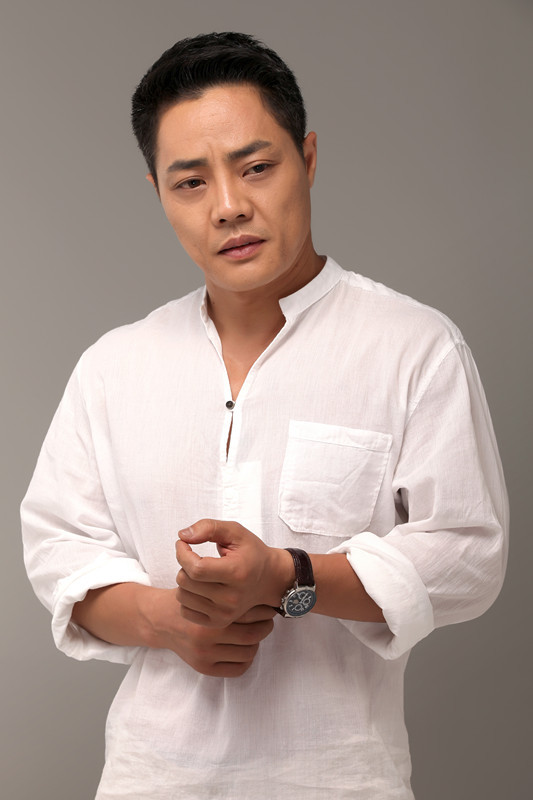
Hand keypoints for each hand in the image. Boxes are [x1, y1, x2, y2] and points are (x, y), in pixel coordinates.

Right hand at [146, 588, 275, 677]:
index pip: (248, 613)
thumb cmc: (189, 600)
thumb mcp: (205, 589)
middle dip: (265, 626)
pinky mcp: (203, 668)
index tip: (268, 606)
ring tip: (256, 632)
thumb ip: (229, 593)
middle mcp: (205, 636)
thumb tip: (262, 596)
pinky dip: (246, 659)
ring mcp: (204, 654)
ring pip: (248, 653)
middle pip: (252, 635)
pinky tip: (244, 647)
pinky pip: (238, 669)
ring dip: (257, 642)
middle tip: (268, 619)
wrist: (162, 620)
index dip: (264, 609)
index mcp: (208, 613)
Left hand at [176, 519, 293, 626]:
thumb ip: (209, 528)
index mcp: (236, 573)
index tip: (182, 543)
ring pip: (182, 596)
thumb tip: (182, 536)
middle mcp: (231, 597)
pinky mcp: (218, 622)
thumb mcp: (235, 532)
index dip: (182, 553)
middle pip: (186, 582)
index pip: (196, 568)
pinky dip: (187, 597)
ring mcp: (225, 613)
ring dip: (184, 581)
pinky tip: (198, 588)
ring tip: (198, 573)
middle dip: (183, 564)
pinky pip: (185, 611)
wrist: (270, 579)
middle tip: (194, 557)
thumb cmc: (252, 553)